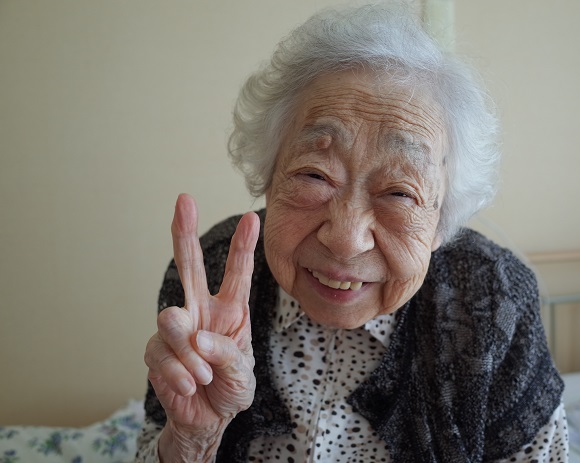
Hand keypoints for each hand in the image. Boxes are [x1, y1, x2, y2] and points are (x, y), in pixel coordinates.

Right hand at [144, 194, 259, 455]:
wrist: (207, 418)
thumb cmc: (230, 388)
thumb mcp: (243, 374)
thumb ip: (226, 354)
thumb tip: (196, 335)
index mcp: (230, 311)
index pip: (237, 274)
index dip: (244, 246)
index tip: (253, 217)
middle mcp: (201, 311)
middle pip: (190, 266)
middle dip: (185, 232)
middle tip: (184, 201)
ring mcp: (176, 329)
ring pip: (171, 320)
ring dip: (189, 354)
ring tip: (203, 376)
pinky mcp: (156, 350)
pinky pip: (161, 354)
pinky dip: (178, 374)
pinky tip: (190, 385)